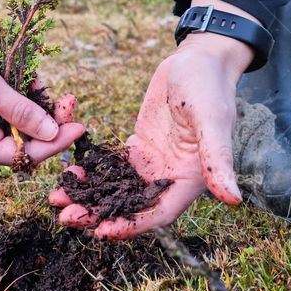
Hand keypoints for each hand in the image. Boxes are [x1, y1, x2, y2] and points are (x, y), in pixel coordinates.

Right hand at [0, 0, 83, 164]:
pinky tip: (30, 80)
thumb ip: (20, 110)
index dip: (56, 142)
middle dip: (49, 122)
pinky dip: (22, 99)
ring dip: (36, 107)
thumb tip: (53, 133)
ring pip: (19, 128)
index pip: (25, 154)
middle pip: (25, 144)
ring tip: (44, 83)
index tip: (81, 125)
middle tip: (68, 99)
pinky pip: (8, 115)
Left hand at [50, 0, 255, 238]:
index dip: (131, 226)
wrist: (199, 59)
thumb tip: (232, 200)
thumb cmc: (210, 86)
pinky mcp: (139, 147)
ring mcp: (152, 163)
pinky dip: (91, 173)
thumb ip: (218, 160)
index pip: (159, 213)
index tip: (101, 231)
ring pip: (118, 190)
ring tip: (57, 198)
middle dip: (99, 214)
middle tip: (65, 217)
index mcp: (190, 179)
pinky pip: (112, 167)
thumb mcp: (213, 121)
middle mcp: (170, 177)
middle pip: (131, 206)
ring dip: (90, 197)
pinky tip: (67, 173)